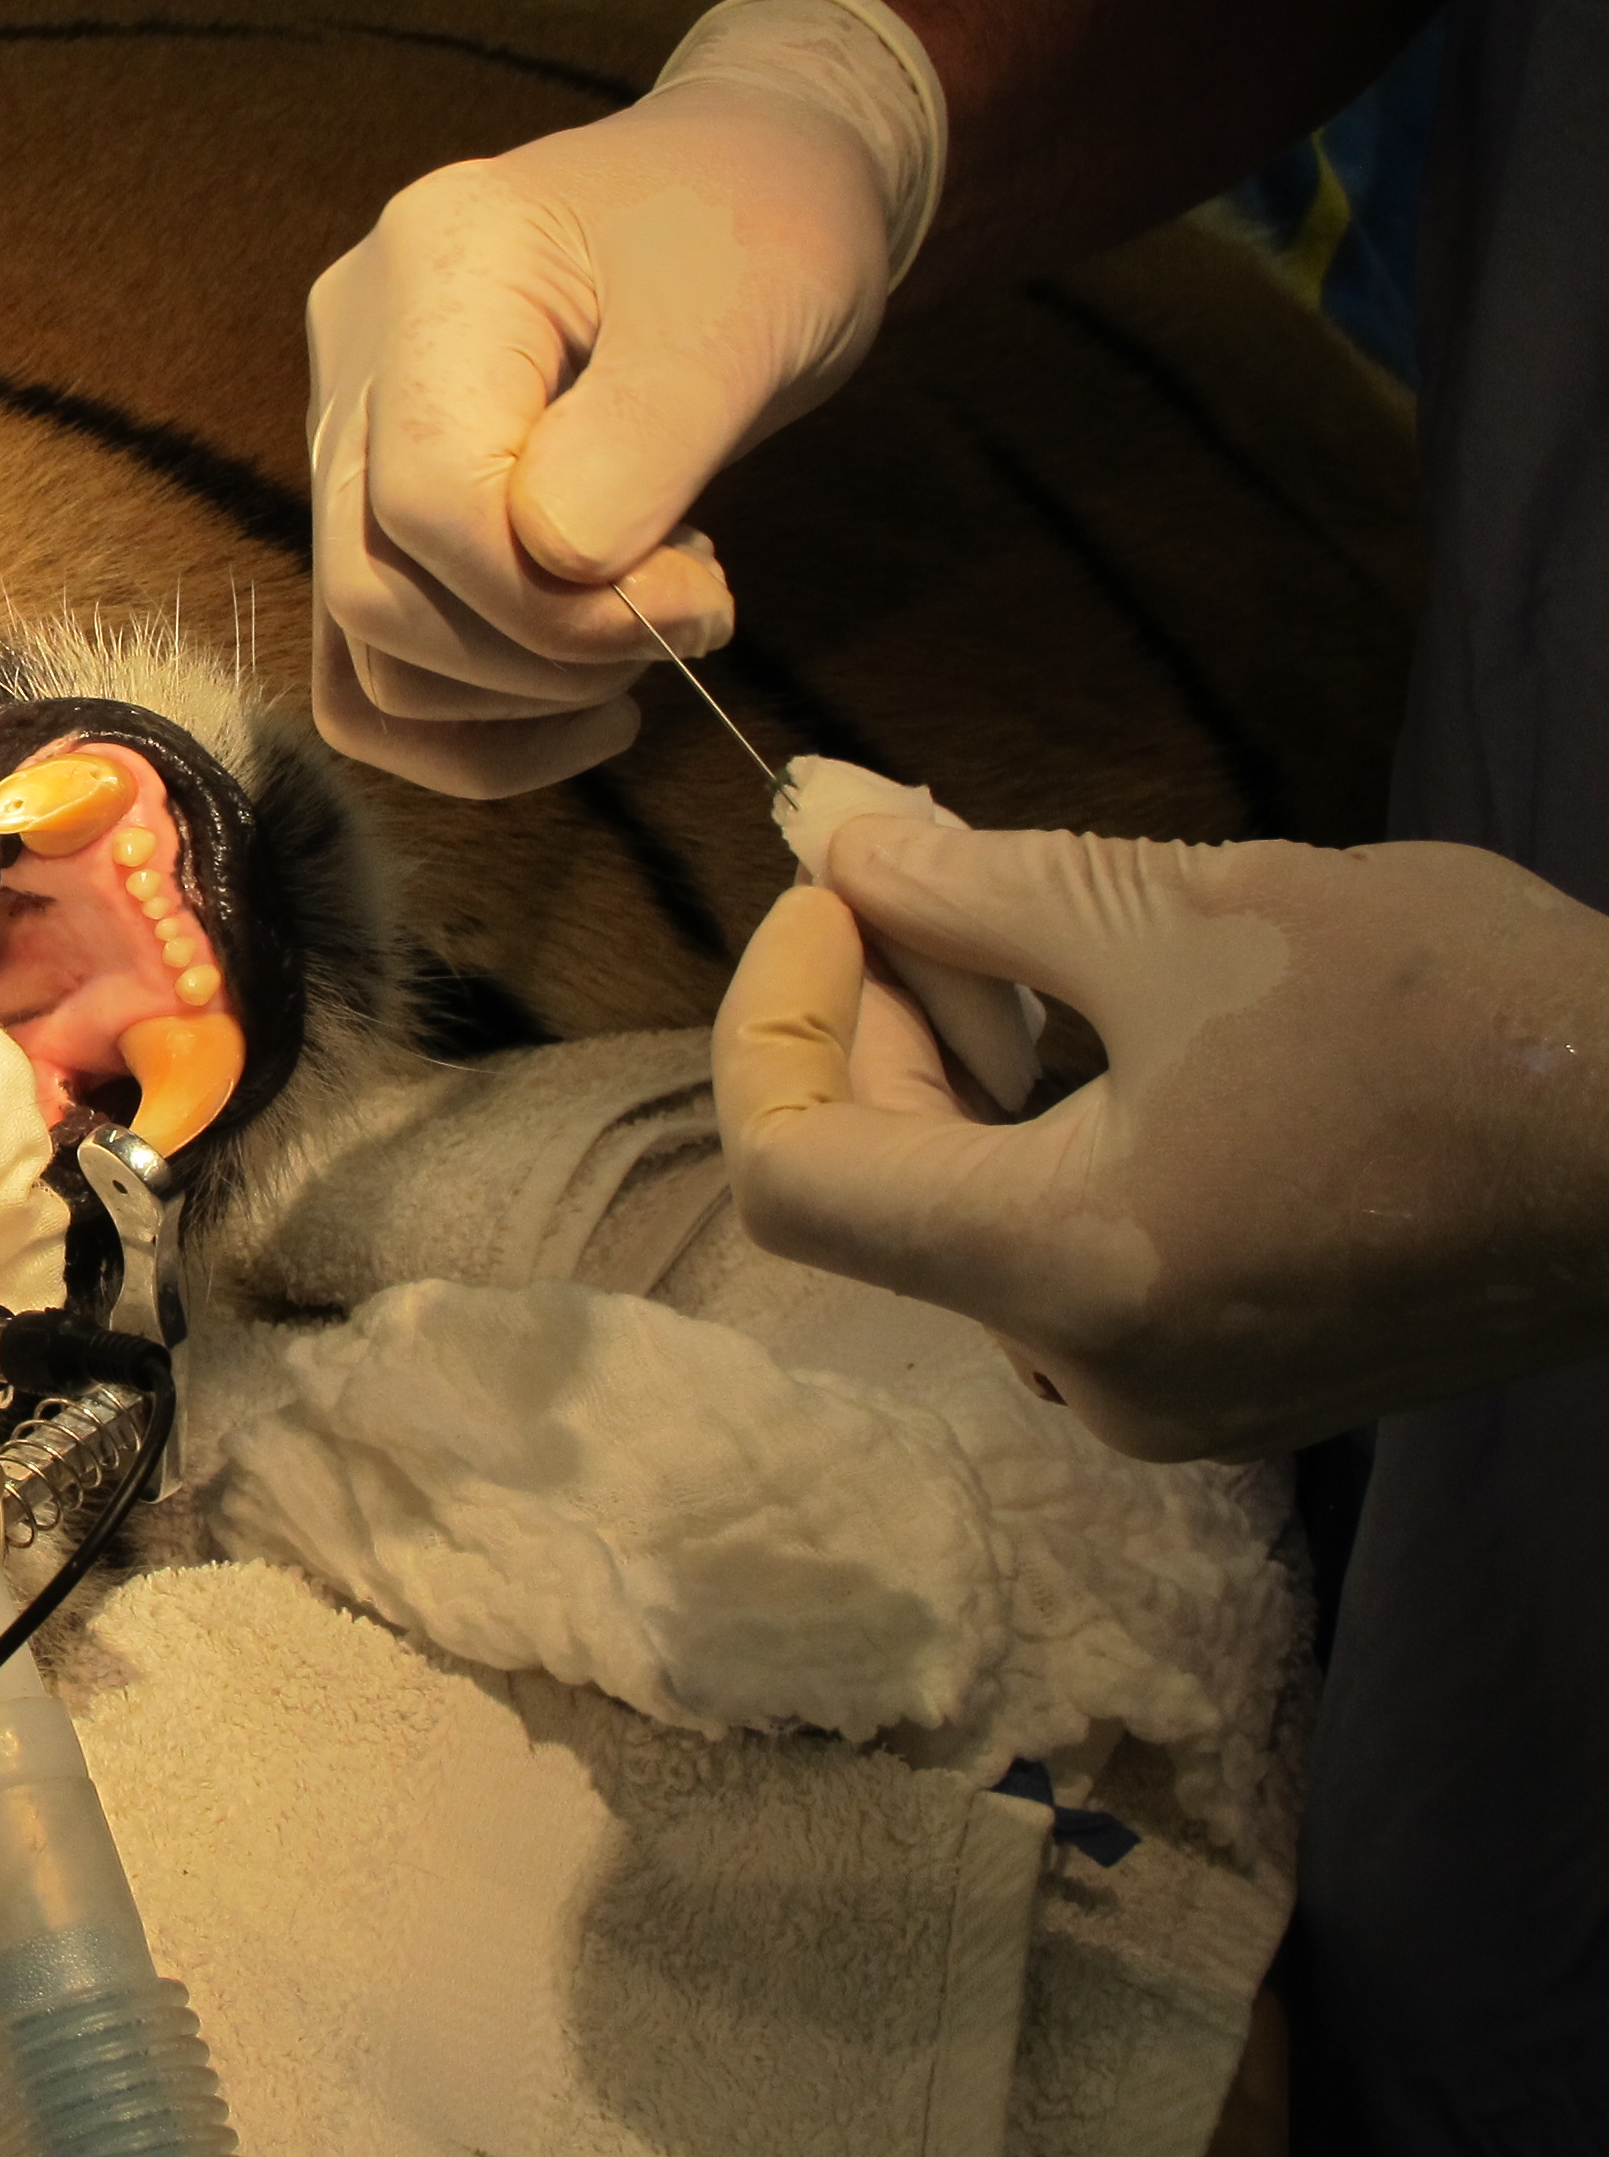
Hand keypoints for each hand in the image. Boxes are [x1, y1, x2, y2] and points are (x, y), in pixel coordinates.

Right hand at [306, 0, 940, 795]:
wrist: (750, 185)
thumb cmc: (763, 226)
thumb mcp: (745, 314)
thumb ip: (642, 446)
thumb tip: (553, 572)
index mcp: (439, 267)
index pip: (430, 501)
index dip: (555, 600)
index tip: (699, 595)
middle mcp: (356, 350)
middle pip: (377, 591)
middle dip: (543, 657)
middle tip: (686, 617)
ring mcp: (346, 431)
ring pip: (366, 653)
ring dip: (517, 697)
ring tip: (645, 627)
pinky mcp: (372, 505)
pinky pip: (374, 667)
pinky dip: (476, 726)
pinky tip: (583, 709)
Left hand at [714, 819, 1608, 1459]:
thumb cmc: (1457, 1013)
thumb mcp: (1182, 911)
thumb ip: (969, 886)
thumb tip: (828, 833)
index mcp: (1069, 1272)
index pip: (792, 1173)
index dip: (776, 1018)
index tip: (837, 895)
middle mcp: (1098, 1375)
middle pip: (879, 1194)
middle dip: (882, 1022)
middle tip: (931, 878)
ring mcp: (1173, 1398)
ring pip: (971, 1222)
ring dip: (966, 1072)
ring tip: (1032, 939)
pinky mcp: (1238, 1380)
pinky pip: (1071, 1255)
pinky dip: (1049, 1135)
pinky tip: (1111, 1028)